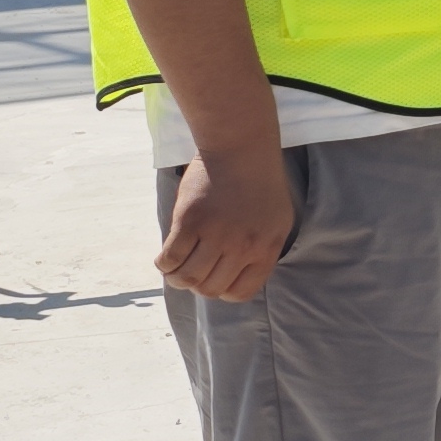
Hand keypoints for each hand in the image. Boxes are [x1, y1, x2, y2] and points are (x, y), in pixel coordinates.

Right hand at [159, 146, 294, 301]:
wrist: (242, 148)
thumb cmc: (259, 182)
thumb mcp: (276, 220)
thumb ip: (260, 249)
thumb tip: (235, 274)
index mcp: (266, 249)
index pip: (240, 293)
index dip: (222, 291)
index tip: (213, 280)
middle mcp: (243, 247)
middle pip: (210, 288)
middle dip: (197, 286)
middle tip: (190, 271)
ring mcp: (216, 235)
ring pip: (187, 278)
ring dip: (176, 279)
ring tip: (174, 269)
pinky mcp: (190, 222)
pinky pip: (170, 258)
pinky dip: (163, 264)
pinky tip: (164, 258)